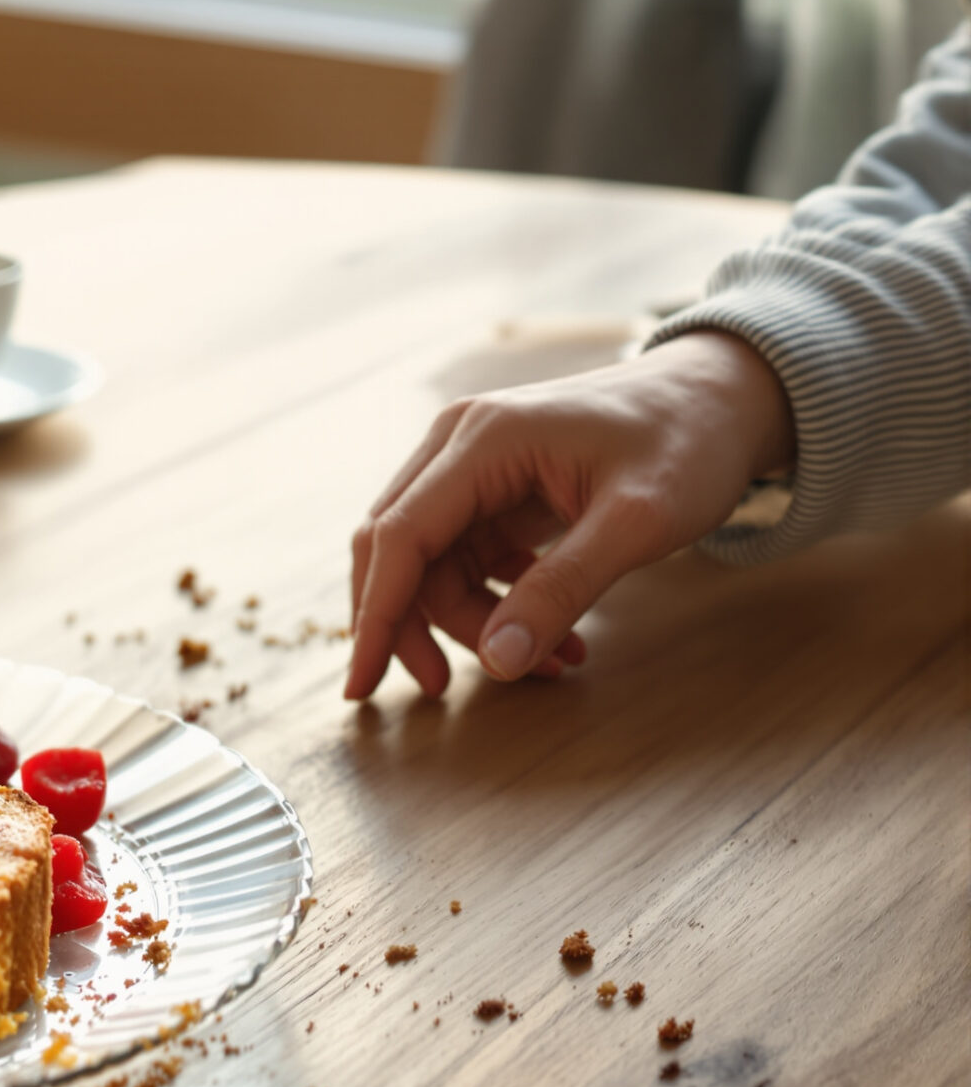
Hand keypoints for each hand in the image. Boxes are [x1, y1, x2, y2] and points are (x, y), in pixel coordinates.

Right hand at [345, 332, 793, 699]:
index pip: (396, 537)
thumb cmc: (688, 441)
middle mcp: (457, 446)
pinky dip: (495, 606)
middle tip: (447, 689)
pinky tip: (552, 635)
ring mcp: (471, 467)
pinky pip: (465, 560)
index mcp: (481, 440)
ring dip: (471, 624)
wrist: (724, 397)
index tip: (361, 684)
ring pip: (431, 565)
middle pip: (395, 552)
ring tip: (550, 663)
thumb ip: (563, 590)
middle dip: (414, 628)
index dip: (375, 616)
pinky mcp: (491, 490)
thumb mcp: (637, 523)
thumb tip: (499, 662)